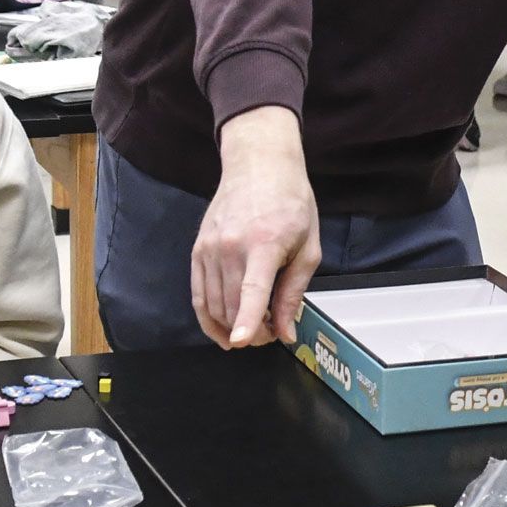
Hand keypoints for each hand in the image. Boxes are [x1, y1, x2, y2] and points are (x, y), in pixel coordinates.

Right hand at [192, 106, 320, 348]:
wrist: (259, 165)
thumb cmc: (289, 201)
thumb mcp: (308, 246)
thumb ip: (294, 291)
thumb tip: (285, 331)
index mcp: (264, 243)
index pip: (252, 288)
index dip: (247, 318)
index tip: (241, 341)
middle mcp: (231, 246)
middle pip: (232, 306)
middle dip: (251, 332)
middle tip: (270, 333)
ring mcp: (210, 248)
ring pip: (214, 305)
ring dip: (232, 326)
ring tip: (253, 327)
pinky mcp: (198, 249)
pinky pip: (198, 294)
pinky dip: (209, 317)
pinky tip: (223, 328)